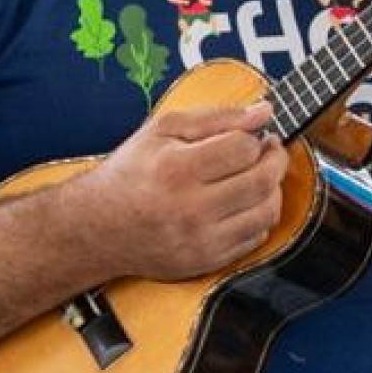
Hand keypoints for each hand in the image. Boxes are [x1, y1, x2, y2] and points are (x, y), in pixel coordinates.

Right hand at [74, 100, 282, 281]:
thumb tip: (265, 111)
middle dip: (276, 160)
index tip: (255, 135)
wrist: (95, 227)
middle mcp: (190, 208)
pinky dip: (259, 216)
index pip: (244, 149)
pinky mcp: (206, 261)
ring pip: (267, 211)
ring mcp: (200, 239)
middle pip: (262, 181)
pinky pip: (256, 237)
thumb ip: (218, 117)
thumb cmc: (131, 172)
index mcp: (176, 169)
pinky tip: (243, 203)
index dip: (256, 137)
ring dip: (273, 189)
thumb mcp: (163, 130)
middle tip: (268, 151)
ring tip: (257, 176)